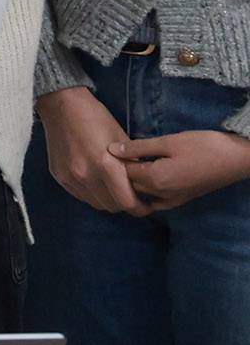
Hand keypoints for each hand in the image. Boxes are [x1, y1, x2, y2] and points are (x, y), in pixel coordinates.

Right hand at [38, 86, 142, 213]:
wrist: (62, 106)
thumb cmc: (97, 118)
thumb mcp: (121, 140)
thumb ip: (130, 166)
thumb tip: (142, 186)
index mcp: (105, 164)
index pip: (127, 202)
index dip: (142, 209)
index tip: (149, 205)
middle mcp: (85, 175)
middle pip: (112, 206)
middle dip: (127, 205)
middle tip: (136, 198)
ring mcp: (70, 177)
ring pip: (96, 204)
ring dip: (109, 201)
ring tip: (117, 191)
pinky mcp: (59, 176)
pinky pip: (81, 196)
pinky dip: (93, 194)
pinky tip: (99, 183)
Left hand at [118, 128, 249, 211]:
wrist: (237, 159)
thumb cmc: (204, 146)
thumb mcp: (169, 141)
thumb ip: (139, 147)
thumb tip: (111, 149)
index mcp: (155, 179)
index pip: (122, 173)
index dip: (114, 160)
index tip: (108, 148)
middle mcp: (161, 195)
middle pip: (129, 186)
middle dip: (119, 173)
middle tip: (114, 156)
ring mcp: (172, 200)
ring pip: (141, 195)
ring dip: (131, 183)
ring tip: (127, 165)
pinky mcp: (181, 200)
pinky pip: (155, 203)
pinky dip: (145, 195)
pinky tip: (142, 182)